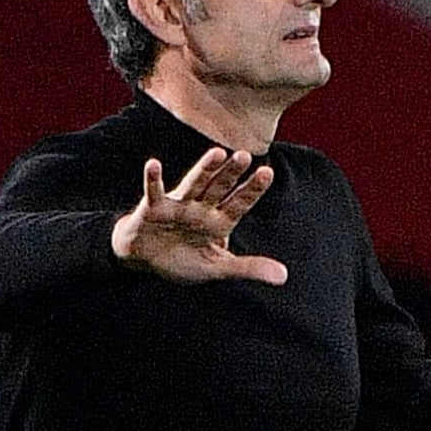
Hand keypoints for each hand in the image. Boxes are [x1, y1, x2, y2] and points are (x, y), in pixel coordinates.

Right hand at [112, 147, 286, 284]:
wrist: (146, 259)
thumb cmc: (184, 258)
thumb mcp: (217, 267)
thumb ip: (249, 268)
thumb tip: (284, 277)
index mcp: (219, 221)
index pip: (240, 203)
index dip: (253, 189)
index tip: (267, 172)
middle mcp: (201, 208)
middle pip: (219, 187)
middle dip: (231, 173)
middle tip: (245, 155)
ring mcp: (178, 205)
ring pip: (194, 184)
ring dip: (204, 169)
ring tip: (217, 153)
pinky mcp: (154, 208)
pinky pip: (154, 192)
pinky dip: (153, 179)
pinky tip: (153, 164)